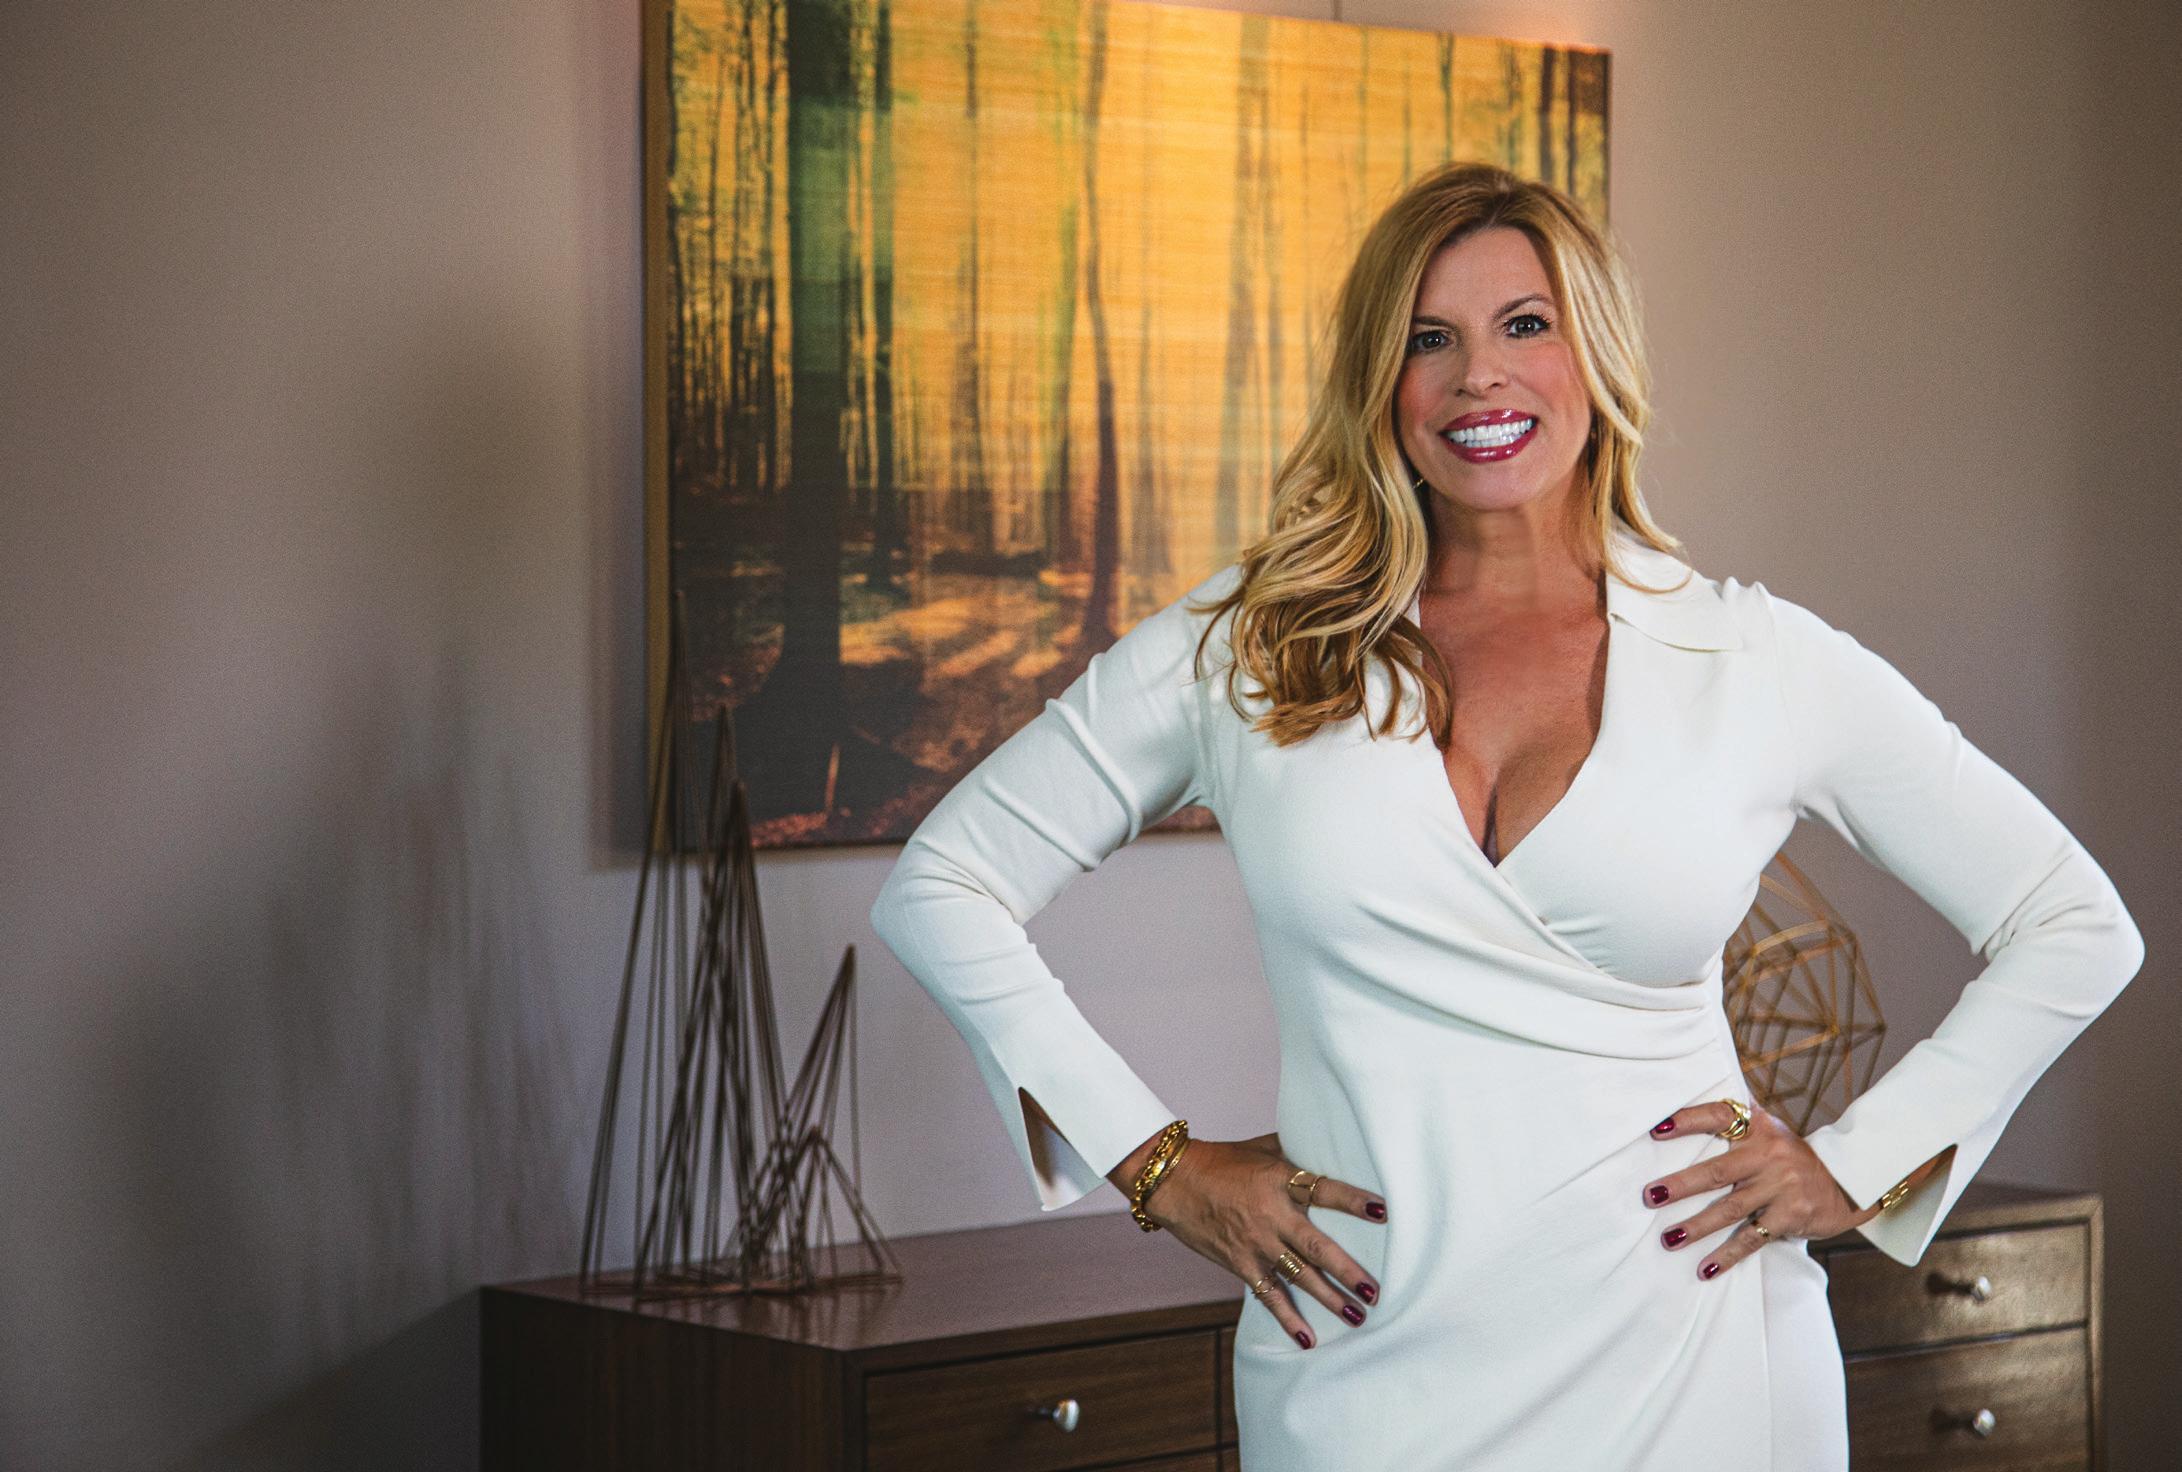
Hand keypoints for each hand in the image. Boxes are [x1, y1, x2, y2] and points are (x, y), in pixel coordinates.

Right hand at [1126, 1130, 1388, 1349]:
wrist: (1173, 1182)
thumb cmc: (1220, 1161)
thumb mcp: (1261, 1148)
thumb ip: (1295, 1150)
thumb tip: (1328, 1141)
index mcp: (1279, 1180)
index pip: (1324, 1191)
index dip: (1353, 1201)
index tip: (1383, 1212)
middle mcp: (1271, 1215)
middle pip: (1316, 1247)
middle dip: (1348, 1271)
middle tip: (1375, 1291)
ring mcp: (1255, 1243)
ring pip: (1299, 1276)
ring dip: (1329, 1299)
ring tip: (1357, 1316)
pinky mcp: (1240, 1263)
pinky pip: (1268, 1295)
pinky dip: (1288, 1318)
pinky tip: (1308, 1338)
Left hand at [1641, 1101, 1876, 1280]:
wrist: (1850, 1180)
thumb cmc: (1794, 1156)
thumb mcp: (1771, 1130)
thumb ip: (1737, 1123)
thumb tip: (1679, 1116)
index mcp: (1759, 1127)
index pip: (1719, 1115)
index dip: (1687, 1120)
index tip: (1655, 1130)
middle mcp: (1769, 1154)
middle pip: (1716, 1171)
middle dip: (1680, 1185)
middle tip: (1650, 1197)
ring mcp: (1782, 1186)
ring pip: (1730, 1209)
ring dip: (1696, 1226)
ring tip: (1669, 1238)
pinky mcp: (1792, 1216)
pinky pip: (1753, 1238)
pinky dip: (1728, 1255)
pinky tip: (1706, 1268)